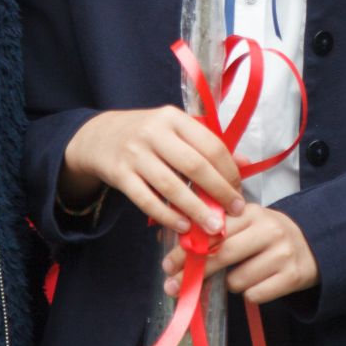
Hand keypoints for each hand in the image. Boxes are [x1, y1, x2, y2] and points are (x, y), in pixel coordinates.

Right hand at [61, 107, 244, 235]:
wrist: (99, 136)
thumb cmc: (148, 135)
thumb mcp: (177, 130)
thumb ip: (208, 144)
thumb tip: (246, 162)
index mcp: (174, 118)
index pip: (210, 144)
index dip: (228, 170)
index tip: (239, 190)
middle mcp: (154, 133)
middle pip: (194, 165)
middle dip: (218, 191)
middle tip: (234, 211)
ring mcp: (135, 154)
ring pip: (171, 186)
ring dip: (196, 209)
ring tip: (213, 227)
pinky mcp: (120, 175)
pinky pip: (147, 200)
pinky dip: (167, 215)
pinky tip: (184, 226)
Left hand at [162, 203, 318, 303]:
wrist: (315, 246)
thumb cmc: (269, 237)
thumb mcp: (247, 223)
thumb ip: (216, 229)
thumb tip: (172, 241)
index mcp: (252, 212)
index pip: (213, 230)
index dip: (187, 249)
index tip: (168, 264)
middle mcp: (268, 229)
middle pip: (222, 254)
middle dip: (195, 273)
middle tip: (175, 286)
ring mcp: (282, 253)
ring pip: (237, 280)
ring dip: (231, 284)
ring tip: (242, 275)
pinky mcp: (292, 277)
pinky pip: (255, 295)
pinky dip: (251, 294)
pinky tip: (260, 283)